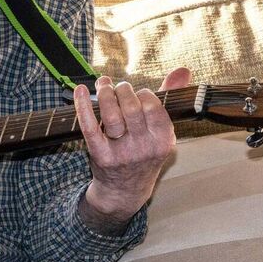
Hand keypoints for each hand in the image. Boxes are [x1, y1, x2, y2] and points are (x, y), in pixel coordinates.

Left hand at [72, 68, 191, 234]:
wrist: (125, 191)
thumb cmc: (144, 153)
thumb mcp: (161, 132)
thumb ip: (168, 99)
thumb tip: (183, 70)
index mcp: (163, 140)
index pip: (153, 106)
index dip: (142, 94)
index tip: (136, 94)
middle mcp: (144, 148)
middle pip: (131, 108)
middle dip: (122, 90)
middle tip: (117, 87)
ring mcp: (122, 153)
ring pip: (111, 115)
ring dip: (104, 94)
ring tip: (102, 86)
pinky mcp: (101, 156)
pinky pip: (90, 127)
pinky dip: (83, 106)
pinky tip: (79, 91)